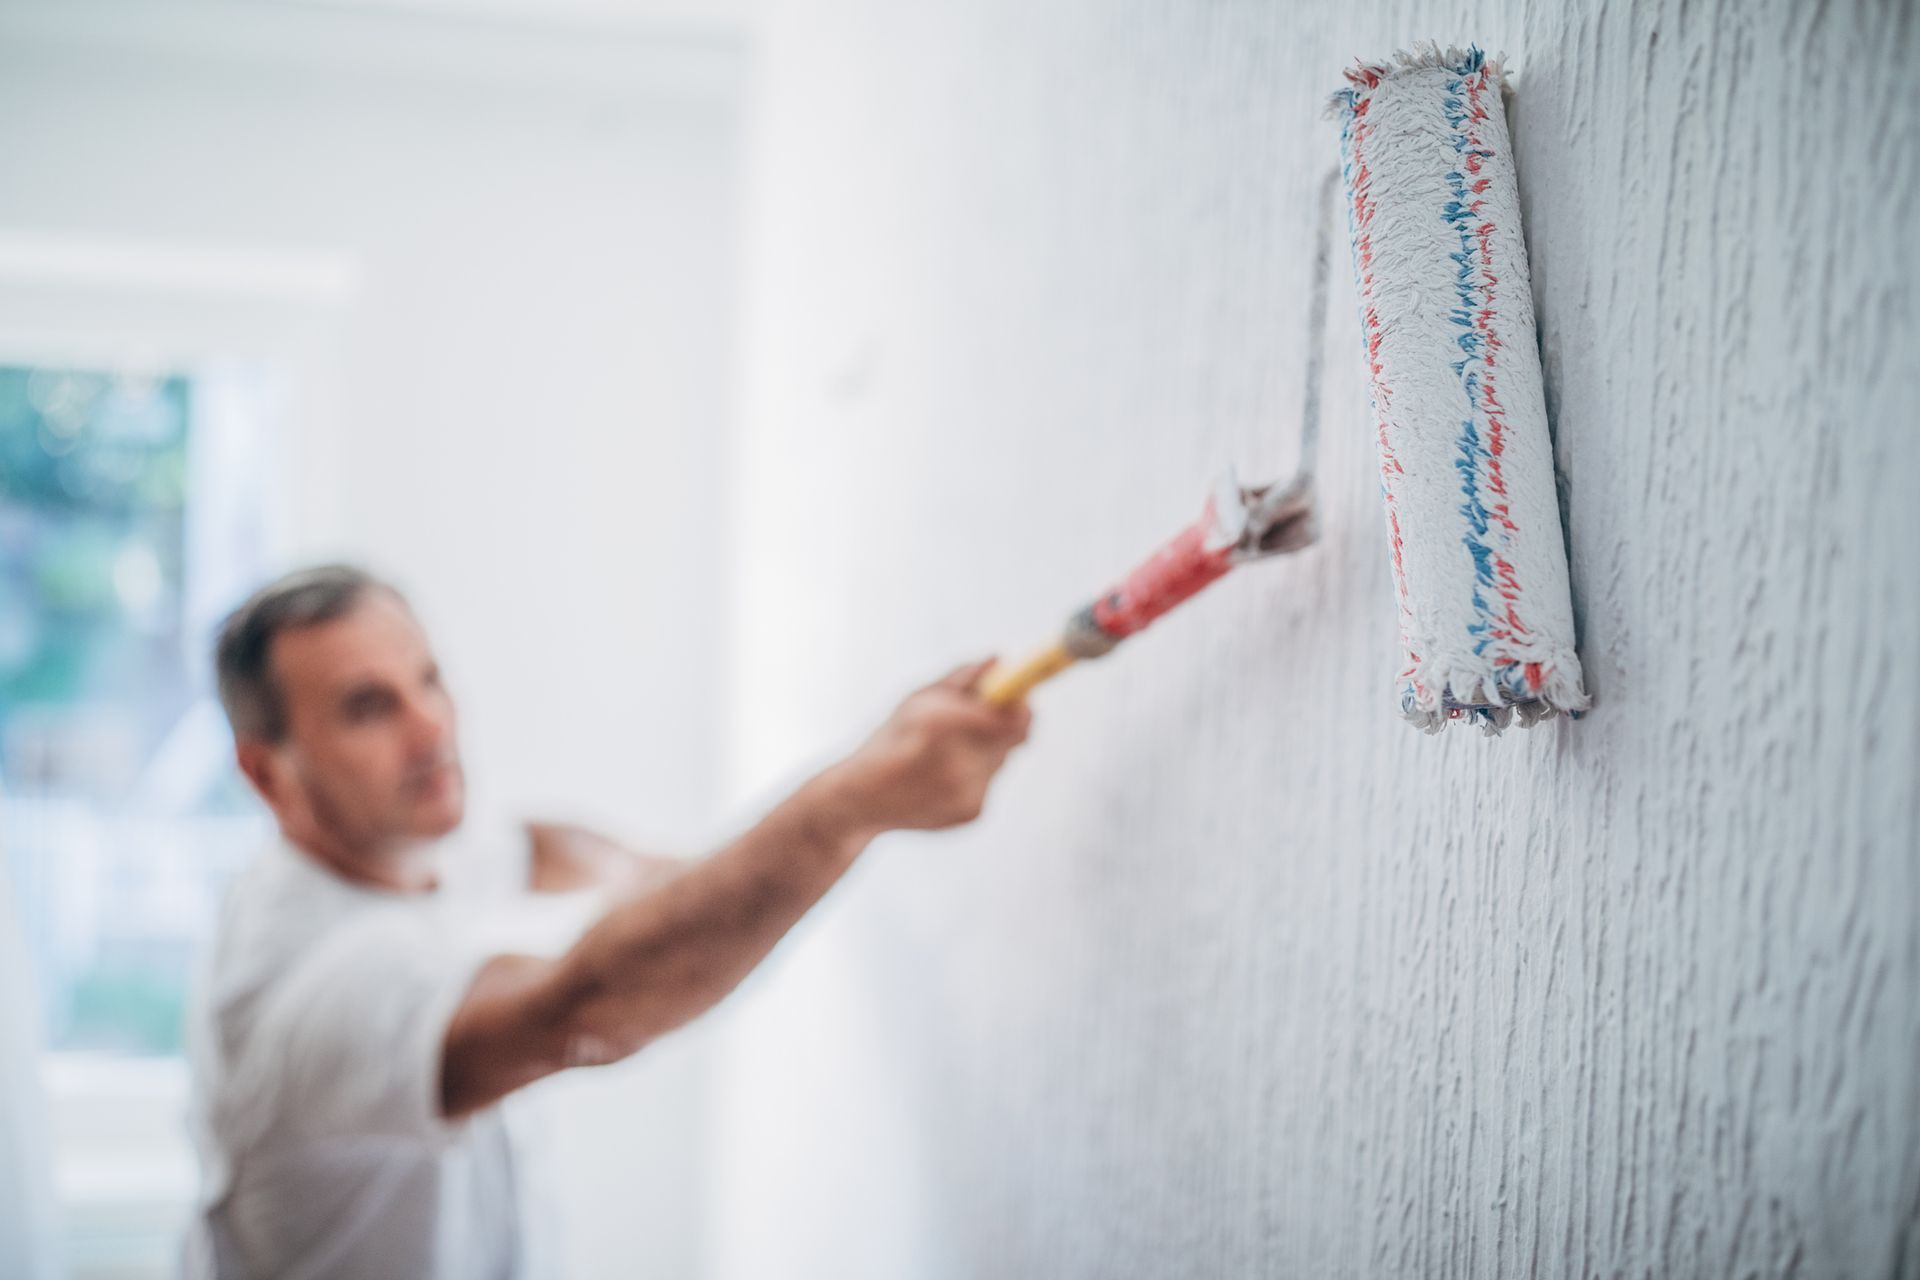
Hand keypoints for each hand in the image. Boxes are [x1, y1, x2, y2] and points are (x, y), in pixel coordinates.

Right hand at [816, 660, 1031, 839]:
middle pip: (1012, 737)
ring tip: (947, 753)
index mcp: (940, 724)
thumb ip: (960, 680)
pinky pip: (989, 782)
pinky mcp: (971, 813)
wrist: (858, 801)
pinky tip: (941, 777)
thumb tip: (997, 660)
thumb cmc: (888, 741)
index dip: (1019, 705)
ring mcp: (966, 791)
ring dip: (986, 750)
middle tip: (980, 719)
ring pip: (1001, 759)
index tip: (1018, 697)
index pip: (1010, 717)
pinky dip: (975, 775)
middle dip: (1000, 724)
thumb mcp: (916, 700)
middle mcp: (958, 761)